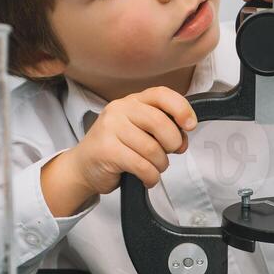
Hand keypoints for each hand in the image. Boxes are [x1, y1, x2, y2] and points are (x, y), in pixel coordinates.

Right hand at [64, 86, 196, 194]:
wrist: (83, 166)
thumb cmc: (119, 148)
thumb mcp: (142, 131)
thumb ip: (165, 129)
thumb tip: (182, 141)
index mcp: (133, 101)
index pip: (162, 94)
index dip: (181, 108)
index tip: (190, 125)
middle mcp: (120, 110)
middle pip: (160, 123)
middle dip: (173, 143)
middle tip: (169, 153)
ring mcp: (110, 128)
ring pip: (152, 149)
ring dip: (160, 165)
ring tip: (153, 167)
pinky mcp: (106, 150)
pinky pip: (142, 166)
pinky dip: (151, 177)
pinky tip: (147, 178)